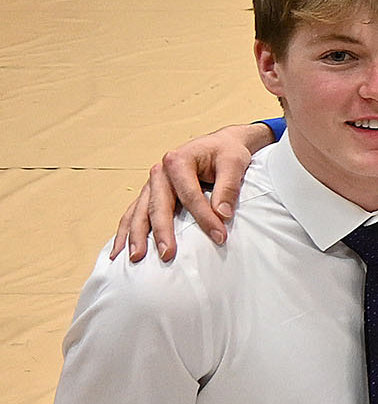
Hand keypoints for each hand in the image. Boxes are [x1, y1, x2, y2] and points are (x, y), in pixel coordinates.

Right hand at [111, 123, 274, 261]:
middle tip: (167, 255)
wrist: (219, 145)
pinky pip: (133, 214)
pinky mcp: (150, 195)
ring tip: (136, 258)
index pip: (189, 195)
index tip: (219, 236)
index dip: (204, 217)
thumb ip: (228, 187)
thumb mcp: (234, 163)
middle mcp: (160, 173)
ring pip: (138, 212)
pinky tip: (119, 251)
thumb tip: (223, 215)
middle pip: (157, 205)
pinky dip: (126, 232)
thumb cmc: (225, 153)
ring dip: (135, 236)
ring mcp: (152, 185)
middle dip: (161, 232)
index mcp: (178, 161)